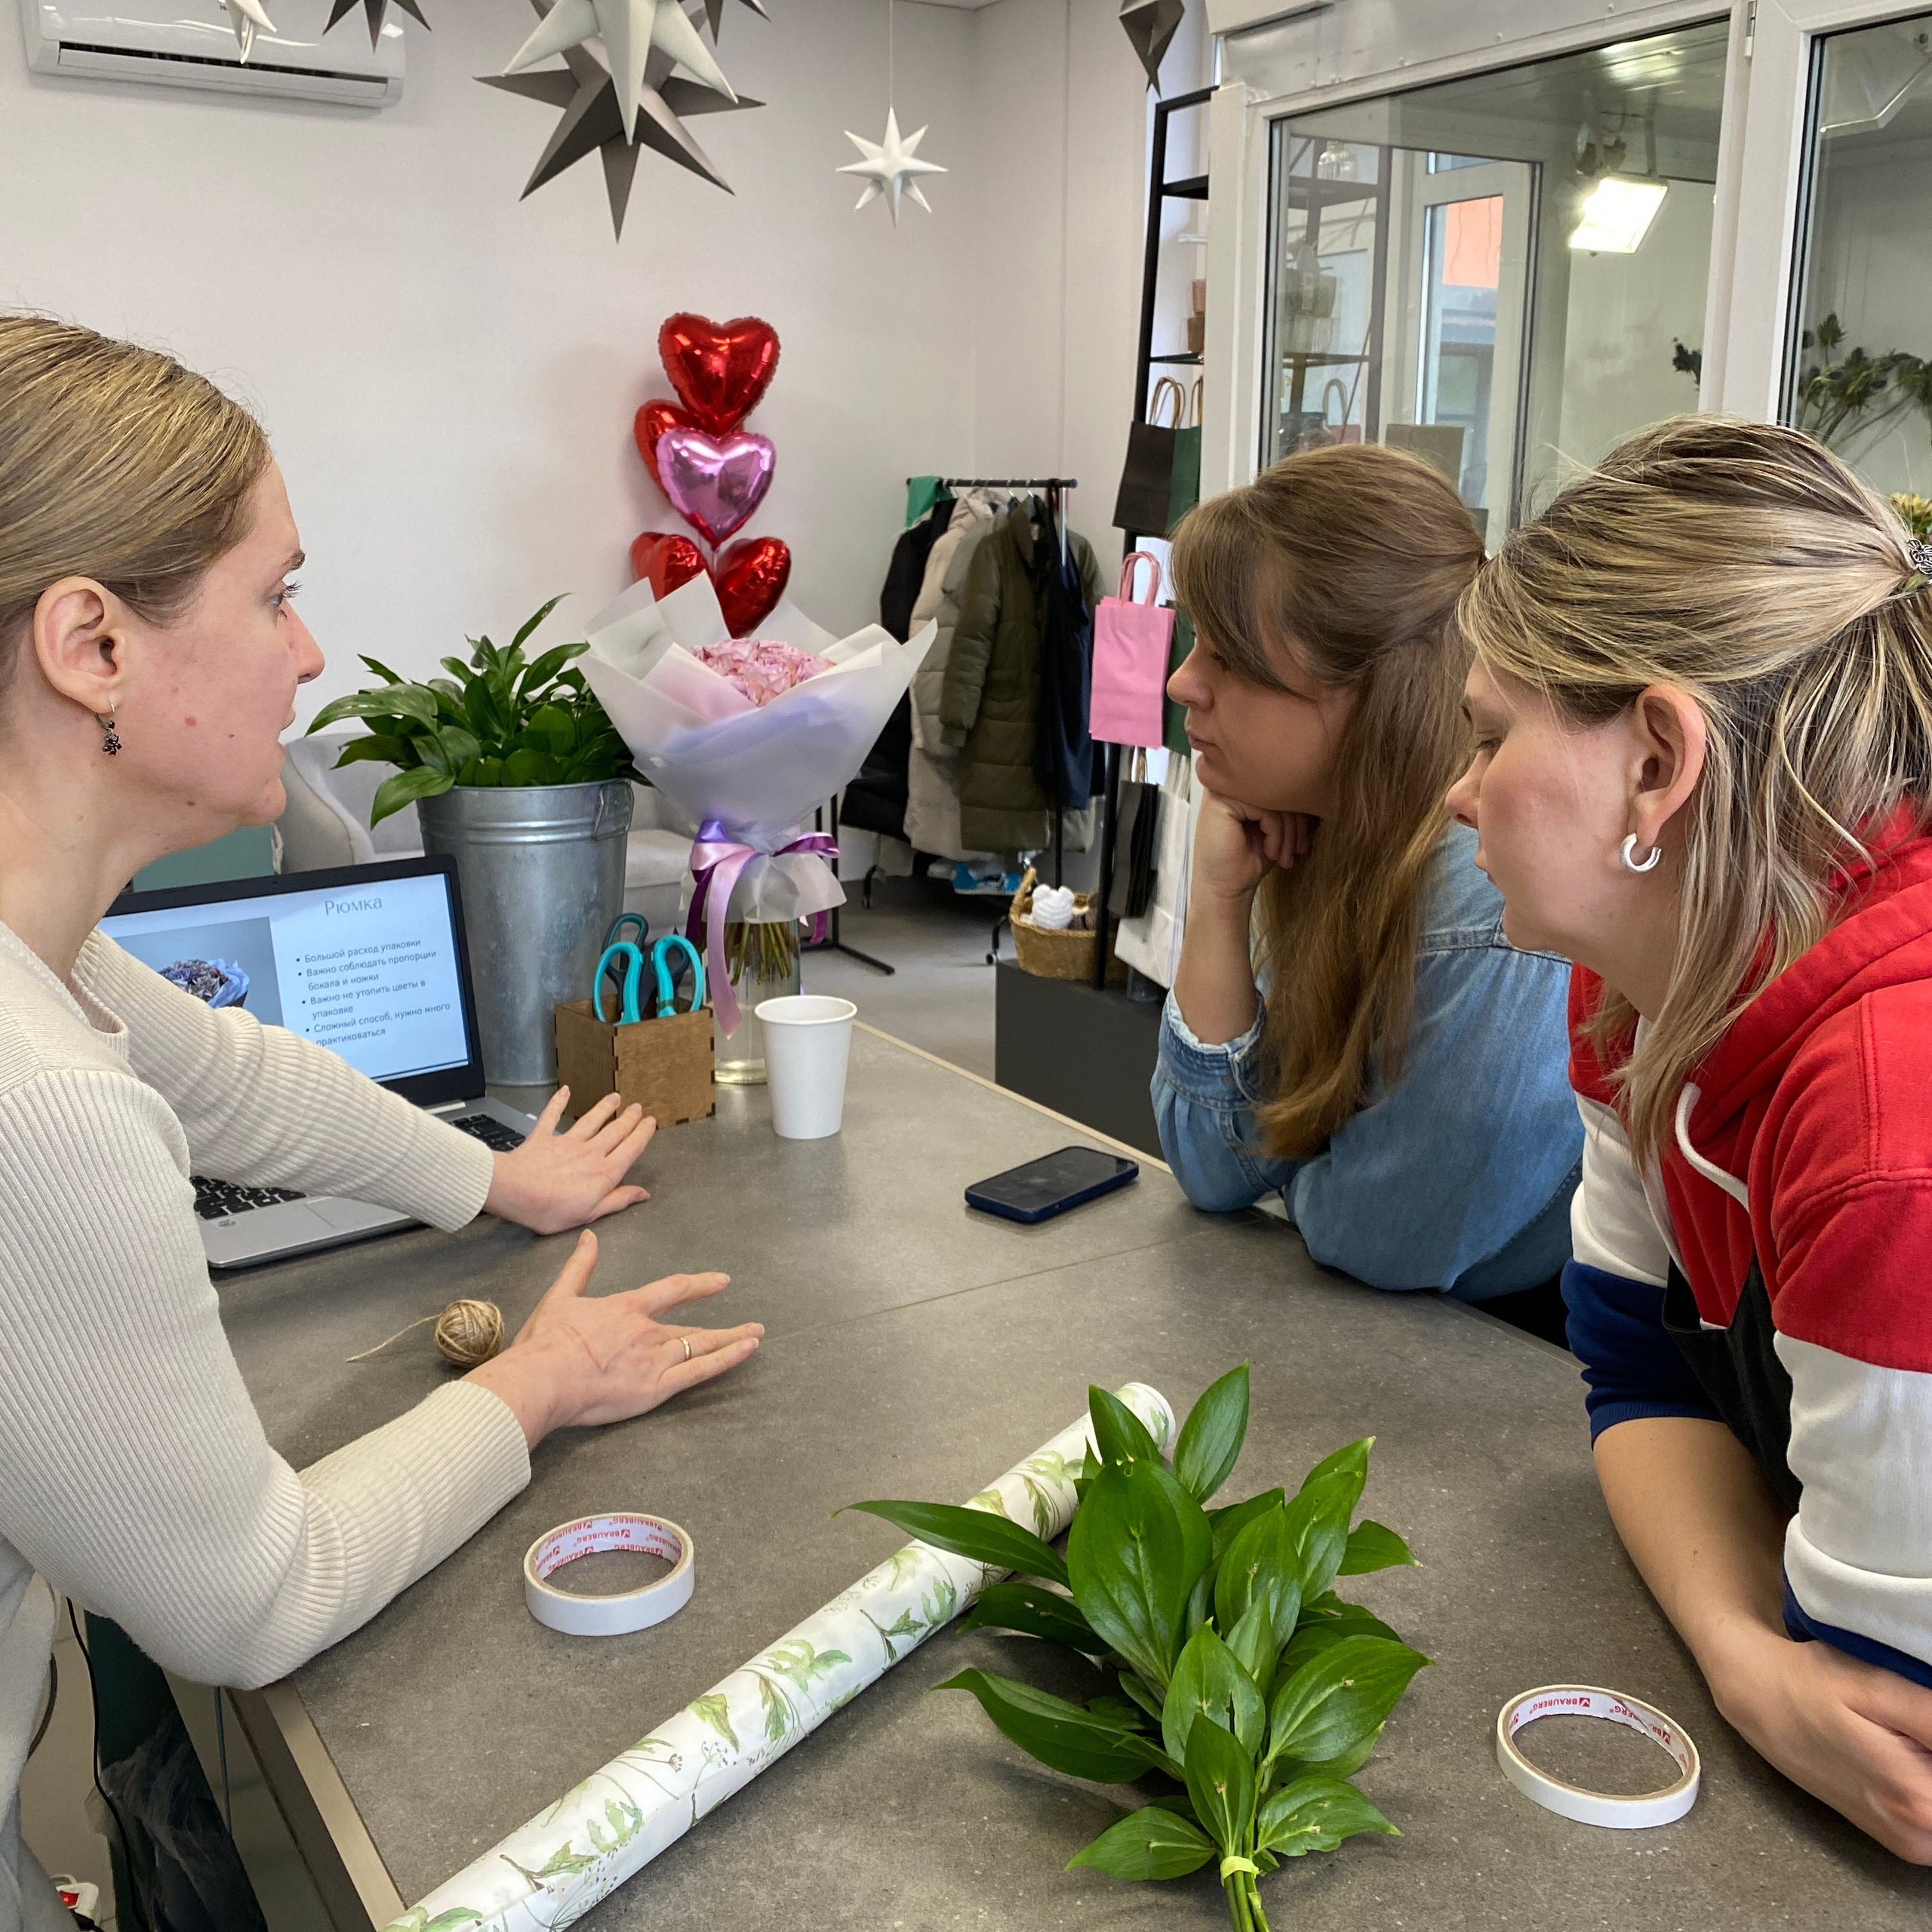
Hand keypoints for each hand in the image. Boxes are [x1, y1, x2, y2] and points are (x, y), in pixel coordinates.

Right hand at [466, 1230, 761, 1449]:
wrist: (544, 1377)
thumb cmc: (547, 1341)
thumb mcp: (561, 1296)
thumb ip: (580, 1266)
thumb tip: (589, 1237)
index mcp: (628, 1308)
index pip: (673, 1289)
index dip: (700, 1285)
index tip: (721, 1282)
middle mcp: (648, 1330)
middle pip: (692, 1326)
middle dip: (723, 1326)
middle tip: (751, 1325)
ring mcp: (655, 1359)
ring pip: (701, 1345)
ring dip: (731, 1340)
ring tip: (755, 1337)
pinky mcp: (656, 1388)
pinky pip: (699, 1371)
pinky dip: (726, 1359)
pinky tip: (747, 1351)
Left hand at [483, 1087, 654, 1234]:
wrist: (516, 1192)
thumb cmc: (550, 1208)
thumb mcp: (591, 1214)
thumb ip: (618, 1200)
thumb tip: (642, 1193)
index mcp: (604, 1173)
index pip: (631, 1149)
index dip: (643, 1134)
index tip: (651, 1123)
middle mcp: (590, 1152)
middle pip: (615, 1131)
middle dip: (629, 1118)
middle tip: (638, 1108)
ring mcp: (567, 1142)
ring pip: (591, 1121)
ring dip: (604, 1108)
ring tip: (615, 1098)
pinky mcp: (544, 1137)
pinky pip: (552, 1116)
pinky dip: (558, 1102)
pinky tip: (565, 1091)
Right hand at [1192, 793, 1313, 904]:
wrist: (1225, 890)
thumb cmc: (1249, 861)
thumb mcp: (1278, 829)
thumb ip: (1292, 808)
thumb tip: (1322, 794)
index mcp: (1244, 786)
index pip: (1282, 786)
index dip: (1300, 813)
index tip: (1303, 842)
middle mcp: (1231, 783)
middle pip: (1279, 790)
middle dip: (1296, 824)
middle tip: (1298, 850)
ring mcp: (1223, 791)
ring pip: (1274, 799)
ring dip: (1288, 832)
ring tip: (1286, 856)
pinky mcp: (1221, 802)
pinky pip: (1264, 809)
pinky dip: (1276, 834)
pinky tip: (1271, 852)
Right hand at [1706, 1616, 1931, 1860]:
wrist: (1757, 1697)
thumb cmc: (1813, 1684)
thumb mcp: (1880, 1687)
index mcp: (1921, 1803)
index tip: (1925, 1723)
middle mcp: (1920, 1839)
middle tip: (1916, 1725)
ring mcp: (1910, 1846)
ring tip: (1912, 1736)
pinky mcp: (1901, 1842)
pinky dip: (1930, 1785)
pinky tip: (1909, 1753)